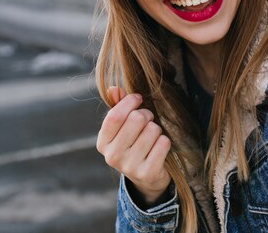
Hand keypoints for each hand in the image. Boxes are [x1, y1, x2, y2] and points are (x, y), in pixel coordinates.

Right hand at [96, 87, 171, 204]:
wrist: (146, 178)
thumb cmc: (133, 144)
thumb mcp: (122, 127)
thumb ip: (118, 106)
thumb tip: (114, 89)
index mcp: (102, 143)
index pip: (115, 115)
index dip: (129, 102)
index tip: (138, 98)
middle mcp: (113, 156)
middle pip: (136, 119)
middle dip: (147, 114)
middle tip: (148, 120)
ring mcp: (130, 167)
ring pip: (153, 129)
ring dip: (156, 129)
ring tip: (152, 136)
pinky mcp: (148, 173)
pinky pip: (163, 143)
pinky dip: (164, 141)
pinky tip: (159, 148)